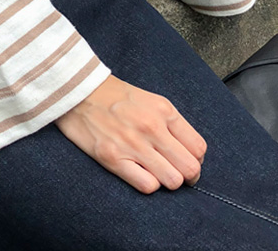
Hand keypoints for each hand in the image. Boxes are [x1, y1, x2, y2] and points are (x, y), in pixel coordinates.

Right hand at [54, 73, 206, 194]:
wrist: (78, 91)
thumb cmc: (116, 96)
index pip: (198, 148)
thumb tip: (190, 152)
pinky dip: (148, 185)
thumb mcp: (150, 100)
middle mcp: (152, 127)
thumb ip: (171, 123)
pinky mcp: (113, 158)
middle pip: (190, 168)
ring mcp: (133, 144)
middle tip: (176, 174)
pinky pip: (147, 186)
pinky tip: (140, 174)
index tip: (186, 162)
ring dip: (167, 181)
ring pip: (172, 181)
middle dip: (187, 176)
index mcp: (164, 110)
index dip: (196, 160)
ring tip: (157, 174)